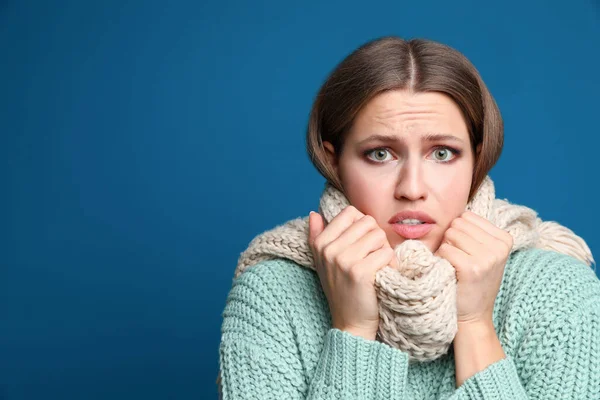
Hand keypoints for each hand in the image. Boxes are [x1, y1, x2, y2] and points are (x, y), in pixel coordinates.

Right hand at [308, 206, 395, 340]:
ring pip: (378, 236)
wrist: (350, 323)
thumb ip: (317, 236)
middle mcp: (329, 249)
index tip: (362, 243)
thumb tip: (314, 214)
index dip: (363, 225)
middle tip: (373, 256)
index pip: (350, 212)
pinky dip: (390, 263)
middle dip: (376, 237)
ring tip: (378, 265)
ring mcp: (344, 260)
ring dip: (384, 250)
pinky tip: (382, 275)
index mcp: (320, 243)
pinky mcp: (360, 272)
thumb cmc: (341, 289)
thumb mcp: (323, 262)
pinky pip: (386, 253)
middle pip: (367, 222)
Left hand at [435, 211, 512, 324]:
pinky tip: (450, 272)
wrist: (474, 316)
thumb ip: (476, 231)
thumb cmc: (473, 282)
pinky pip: (445, 250)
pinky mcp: (472, 268)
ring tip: (454, 266)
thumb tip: (454, 206)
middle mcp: (499, 246)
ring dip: (445, 249)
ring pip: (450, 234)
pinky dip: (441, 260)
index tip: (466, 252)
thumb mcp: (484, 253)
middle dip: (451, 240)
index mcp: (504, 238)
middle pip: (457, 223)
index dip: (459, 232)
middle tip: (458, 260)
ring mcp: (487, 257)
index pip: (467, 216)